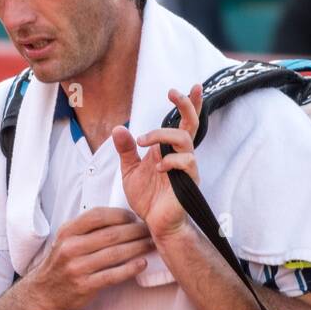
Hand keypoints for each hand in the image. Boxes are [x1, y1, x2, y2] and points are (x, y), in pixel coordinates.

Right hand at [26, 207, 152, 309]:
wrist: (44, 293)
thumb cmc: (62, 263)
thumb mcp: (66, 240)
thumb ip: (87, 229)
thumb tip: (121, 218)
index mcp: (67, 232)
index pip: (97, 216)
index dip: (119, 215)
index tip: (133, 218)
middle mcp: (70, 248)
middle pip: (110, 235)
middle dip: (135, 231)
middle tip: (149, 230)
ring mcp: (77, 268)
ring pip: (114, 254)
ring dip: (137, 248)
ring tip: (150, 244)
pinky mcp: (84, 286)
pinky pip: (112, 275)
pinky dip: (130, 269)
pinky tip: (142, 264)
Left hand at [111, 83, 202, 242]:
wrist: (153, 223)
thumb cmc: (147, 198)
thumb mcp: (130, 170)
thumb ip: (126, 149)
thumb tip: (118, 128)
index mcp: (168, 149)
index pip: (182, 122)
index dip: (189, 104)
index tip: (192, 86)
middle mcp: (180, 154)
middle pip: (191, 123)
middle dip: (185, 105)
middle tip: (173, 92)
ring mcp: (186, 167)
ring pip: (184, 139)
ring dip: (162, 135)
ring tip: (144, 143)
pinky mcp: (188, 181)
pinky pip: (185, 162)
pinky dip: (169, 161)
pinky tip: (157, 169)